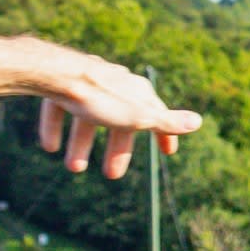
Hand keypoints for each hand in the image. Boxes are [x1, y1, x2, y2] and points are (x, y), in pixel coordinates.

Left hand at [35, 50, 201, 178]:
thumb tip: (198, 122)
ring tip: (74, 168)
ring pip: (87, 118)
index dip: (163, 135)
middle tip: (111, 176)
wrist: (59, 74)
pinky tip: (51, 146)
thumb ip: (167, 122)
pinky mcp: (60, 84)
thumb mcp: (140, 116)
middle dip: (116, 149)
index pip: (157, 115)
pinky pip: (60, 108)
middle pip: (119, 122)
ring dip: (82, 145)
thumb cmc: (102, 97)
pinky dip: (56, 128)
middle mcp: (115, 84)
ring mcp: (87, 82)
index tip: (168, 152)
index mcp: (137, 91)